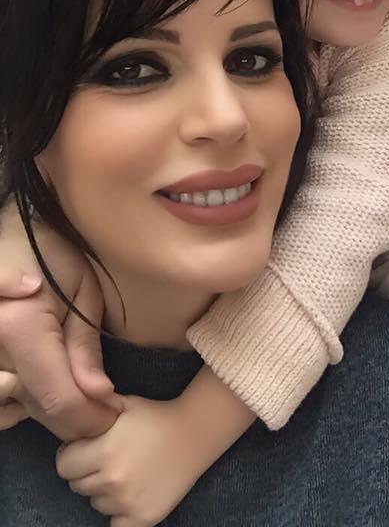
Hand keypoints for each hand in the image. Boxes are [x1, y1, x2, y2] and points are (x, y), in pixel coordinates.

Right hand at [0, 204, 118, 438]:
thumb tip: (100, 396)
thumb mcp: (83, 292)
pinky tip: (39, 383)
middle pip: (35, 408)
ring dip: (43, 410)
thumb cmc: (53, 251)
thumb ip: (86, 348)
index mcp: (19, 329)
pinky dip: (17, 402)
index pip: (59, 399)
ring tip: (72, 388)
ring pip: (11, 409)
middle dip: (74, 417)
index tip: (115, 416)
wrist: (13, 231)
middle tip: (104, 407)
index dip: (91, 419)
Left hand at [56, 396, 207, 526]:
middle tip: (110, 458)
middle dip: (88, 471)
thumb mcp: (123, 403)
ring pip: (95, 502)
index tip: (88, 448)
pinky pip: (114, 522)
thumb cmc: (155, 416)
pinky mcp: (142, 518)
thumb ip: (94, 406)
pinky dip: (119, 511)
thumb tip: (71, 406)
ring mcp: (127, 502)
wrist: (195, 434)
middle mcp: (113, 478)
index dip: (74, 454)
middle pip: (77, 485)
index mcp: (105, 449)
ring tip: (126, 471)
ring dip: (105, 490)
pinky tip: (133, 491)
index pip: (64, 465)